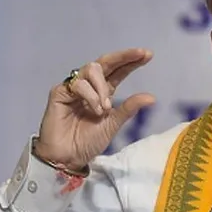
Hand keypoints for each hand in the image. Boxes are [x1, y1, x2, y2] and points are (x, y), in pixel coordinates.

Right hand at [33, 48, 154, 170]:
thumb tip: (152, 97)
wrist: (69, 157)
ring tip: (105, 109)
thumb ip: (129, 108)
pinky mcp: (60, 92)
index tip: (148, 54)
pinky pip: (78, 84)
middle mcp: (89, 86)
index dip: (131, 61)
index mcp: (103, 92)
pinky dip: (91, 96)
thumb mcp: (114, 123)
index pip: (118, 71)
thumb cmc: (89, 141)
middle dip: (124, 56)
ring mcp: (74, 87)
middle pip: (105, 62)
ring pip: (92, 69)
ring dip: (103, 87)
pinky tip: (94, 110)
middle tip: (140, 54)